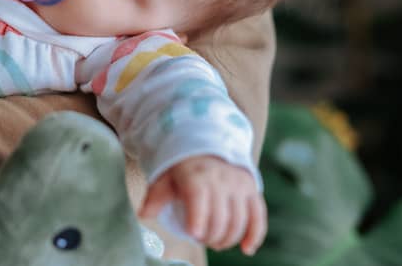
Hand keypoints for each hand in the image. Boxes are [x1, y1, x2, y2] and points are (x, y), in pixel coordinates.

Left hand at [139, 155, 266, 254]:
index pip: (199, 197)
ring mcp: (239, 184)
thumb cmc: (182, 172)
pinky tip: (246, 249)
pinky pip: (258, 216)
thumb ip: (155, 198)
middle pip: (220, 216)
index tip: (192, 233)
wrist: (206, 152)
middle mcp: (221, 178)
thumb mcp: (165, 180)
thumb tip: (143, 215)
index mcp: (196, 175)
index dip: (197, 217)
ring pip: (239, 220)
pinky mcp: (252, 190)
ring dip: (227, 239)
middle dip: (210, 236)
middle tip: (201, 239)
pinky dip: (254, 235)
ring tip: (214, 242)